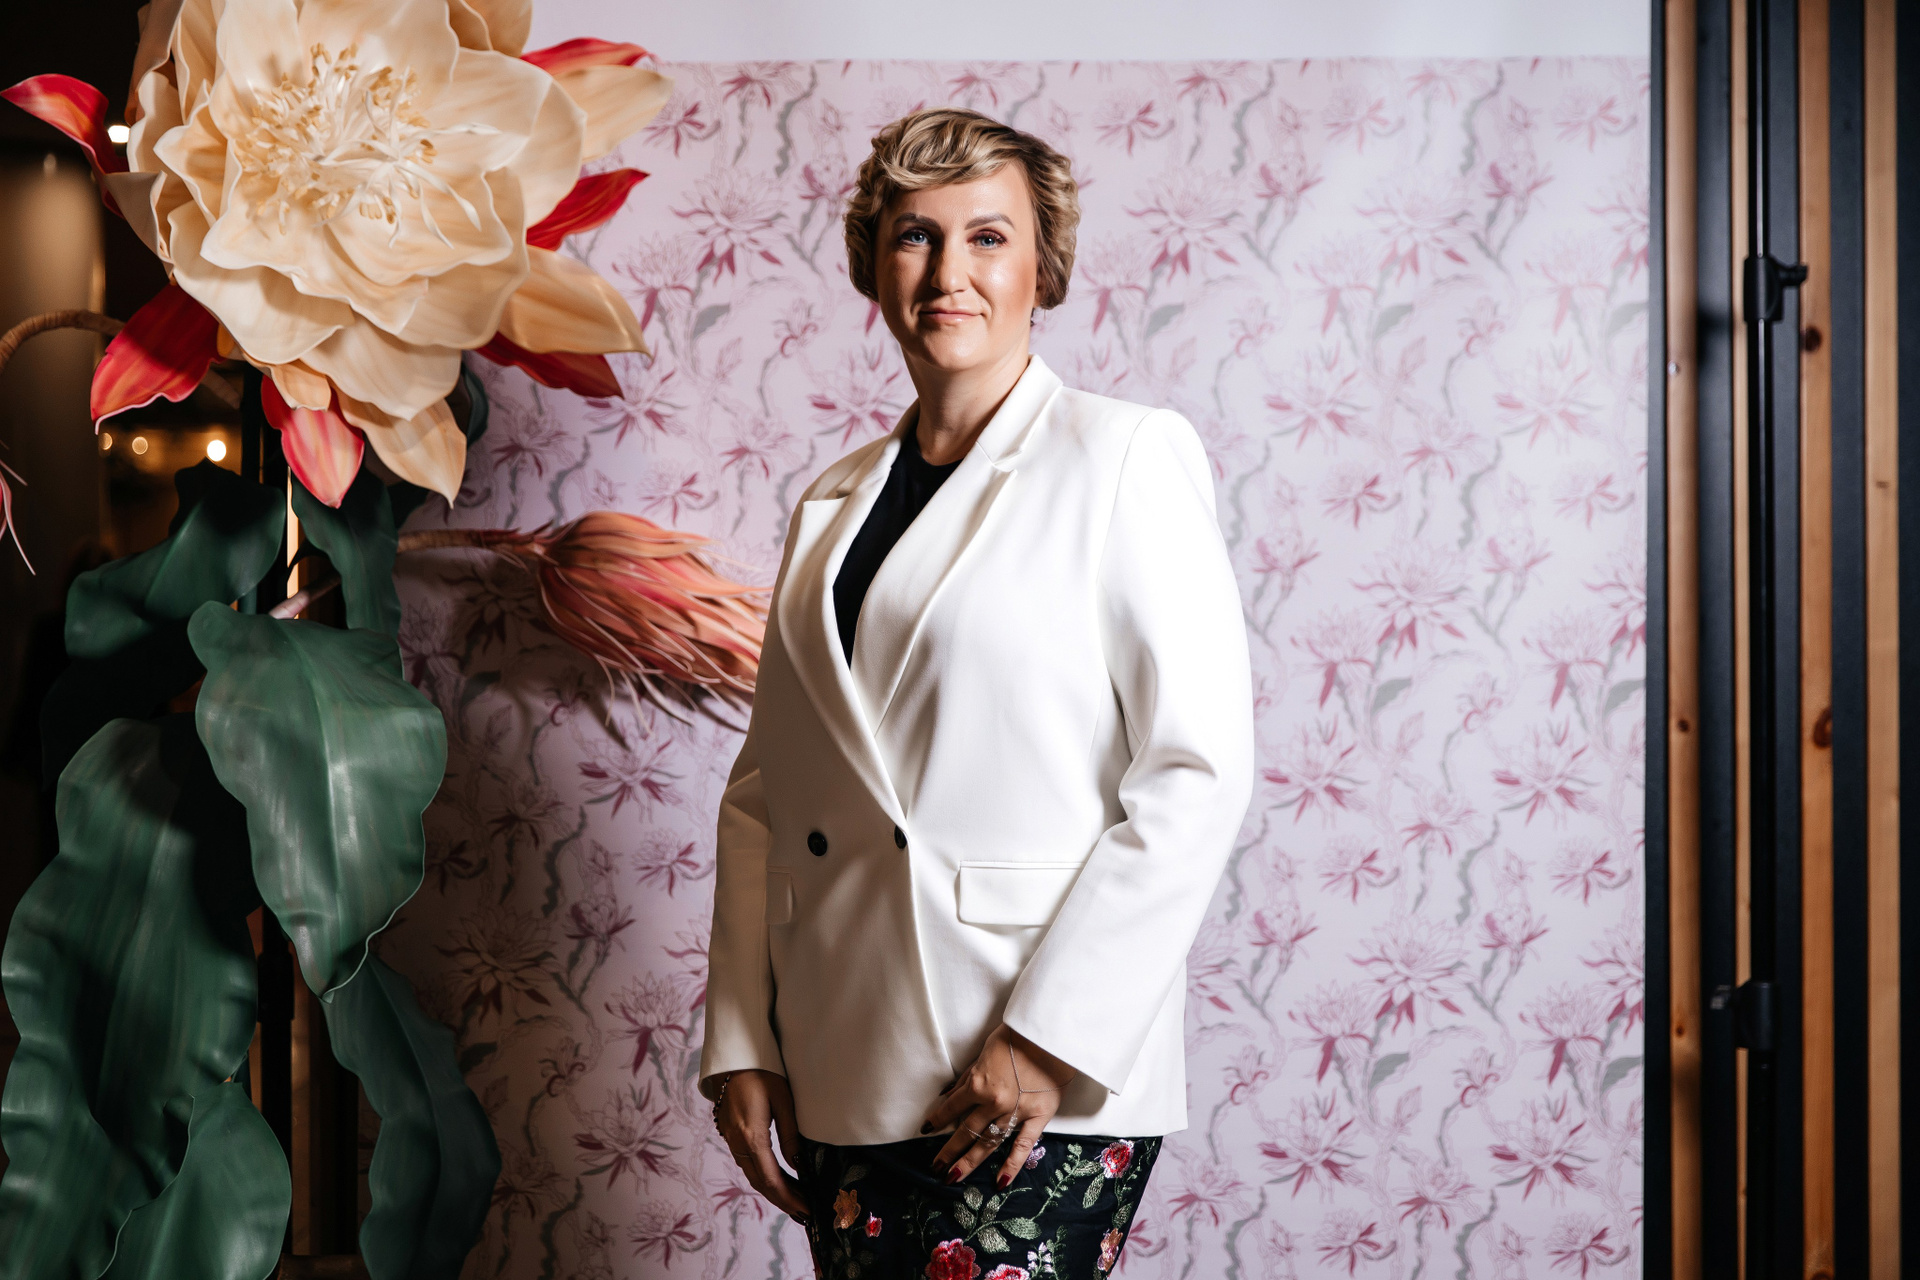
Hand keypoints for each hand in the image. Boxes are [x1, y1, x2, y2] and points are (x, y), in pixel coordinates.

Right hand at [713, 1069, 808, 1219]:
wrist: (732, 1058)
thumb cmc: (762, 1072)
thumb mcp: (783, 1101)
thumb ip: (791, 1135)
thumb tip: (799, 1165)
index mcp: (752, 1137)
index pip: (771, 1180)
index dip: (789, 1198)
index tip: (807, 1209)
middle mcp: (738, 1143)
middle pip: (760, 1183)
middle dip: (783, 1201)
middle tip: (804, 1214)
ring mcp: (731, 1139)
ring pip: (752, 1175)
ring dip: (773, 1191)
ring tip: (795, 1201)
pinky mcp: (730, 1134)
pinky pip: (747, 1164)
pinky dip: (763, 1177)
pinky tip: (778, 1179)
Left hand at [921, 1025, 1076, 1187]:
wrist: (1050, 1035)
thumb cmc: (1016, 1039)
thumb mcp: (983, 1054)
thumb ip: (967, 1078)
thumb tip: (947, 1095)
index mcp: (978, 1084)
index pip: (952, 1107)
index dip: (938, 1118)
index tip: (926, 1129)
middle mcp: (993, 1102)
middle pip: (966, 1131)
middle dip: (948, 1151)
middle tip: (936, 1167)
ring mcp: (1016, 1112)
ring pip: (988, 1142)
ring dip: (970, 1161)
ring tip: (953, 1177)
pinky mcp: (1038, 1116)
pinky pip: (1023, 1145)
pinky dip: (1011, 1165)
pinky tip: (1000, 1182)